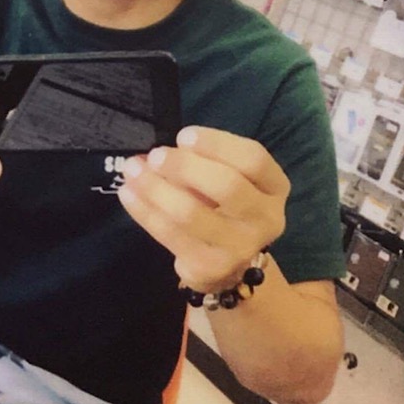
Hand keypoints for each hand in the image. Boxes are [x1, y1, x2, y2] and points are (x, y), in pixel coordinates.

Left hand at [117, 125, 288, 292]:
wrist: (231, 265)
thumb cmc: (226, 208)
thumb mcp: (229, 180)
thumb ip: (205, 163)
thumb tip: (160, 154)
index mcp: (274, 188)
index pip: (253, 160)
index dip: (218, 144)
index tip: (184, 136)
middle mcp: (266, 219)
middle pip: (228, 187)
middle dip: (186, 167)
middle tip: (155, 156)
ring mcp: (239, 248)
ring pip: (192, 214)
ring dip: (156, 188)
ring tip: (132, 171)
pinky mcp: (209, 267)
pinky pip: (170, 235)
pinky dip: (144, 211)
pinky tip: (128, 194)